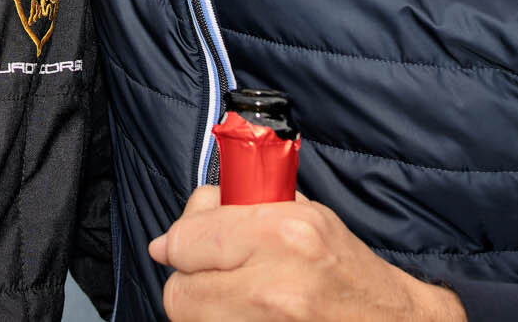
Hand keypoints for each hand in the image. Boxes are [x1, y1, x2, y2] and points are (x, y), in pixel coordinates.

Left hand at [150, 185, 464, 321]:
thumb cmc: (345, 267)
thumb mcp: (303, 215)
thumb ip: (237, 208)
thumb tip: (173, 232)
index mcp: (283, 232)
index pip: (185, 242)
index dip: (180, 244)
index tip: (188, 247)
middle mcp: (275, 284)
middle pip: (180, 293)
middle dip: (189, 281)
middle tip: (214, 276)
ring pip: (192, 321)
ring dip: (203, 309)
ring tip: (236, 297)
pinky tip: (247, 314)